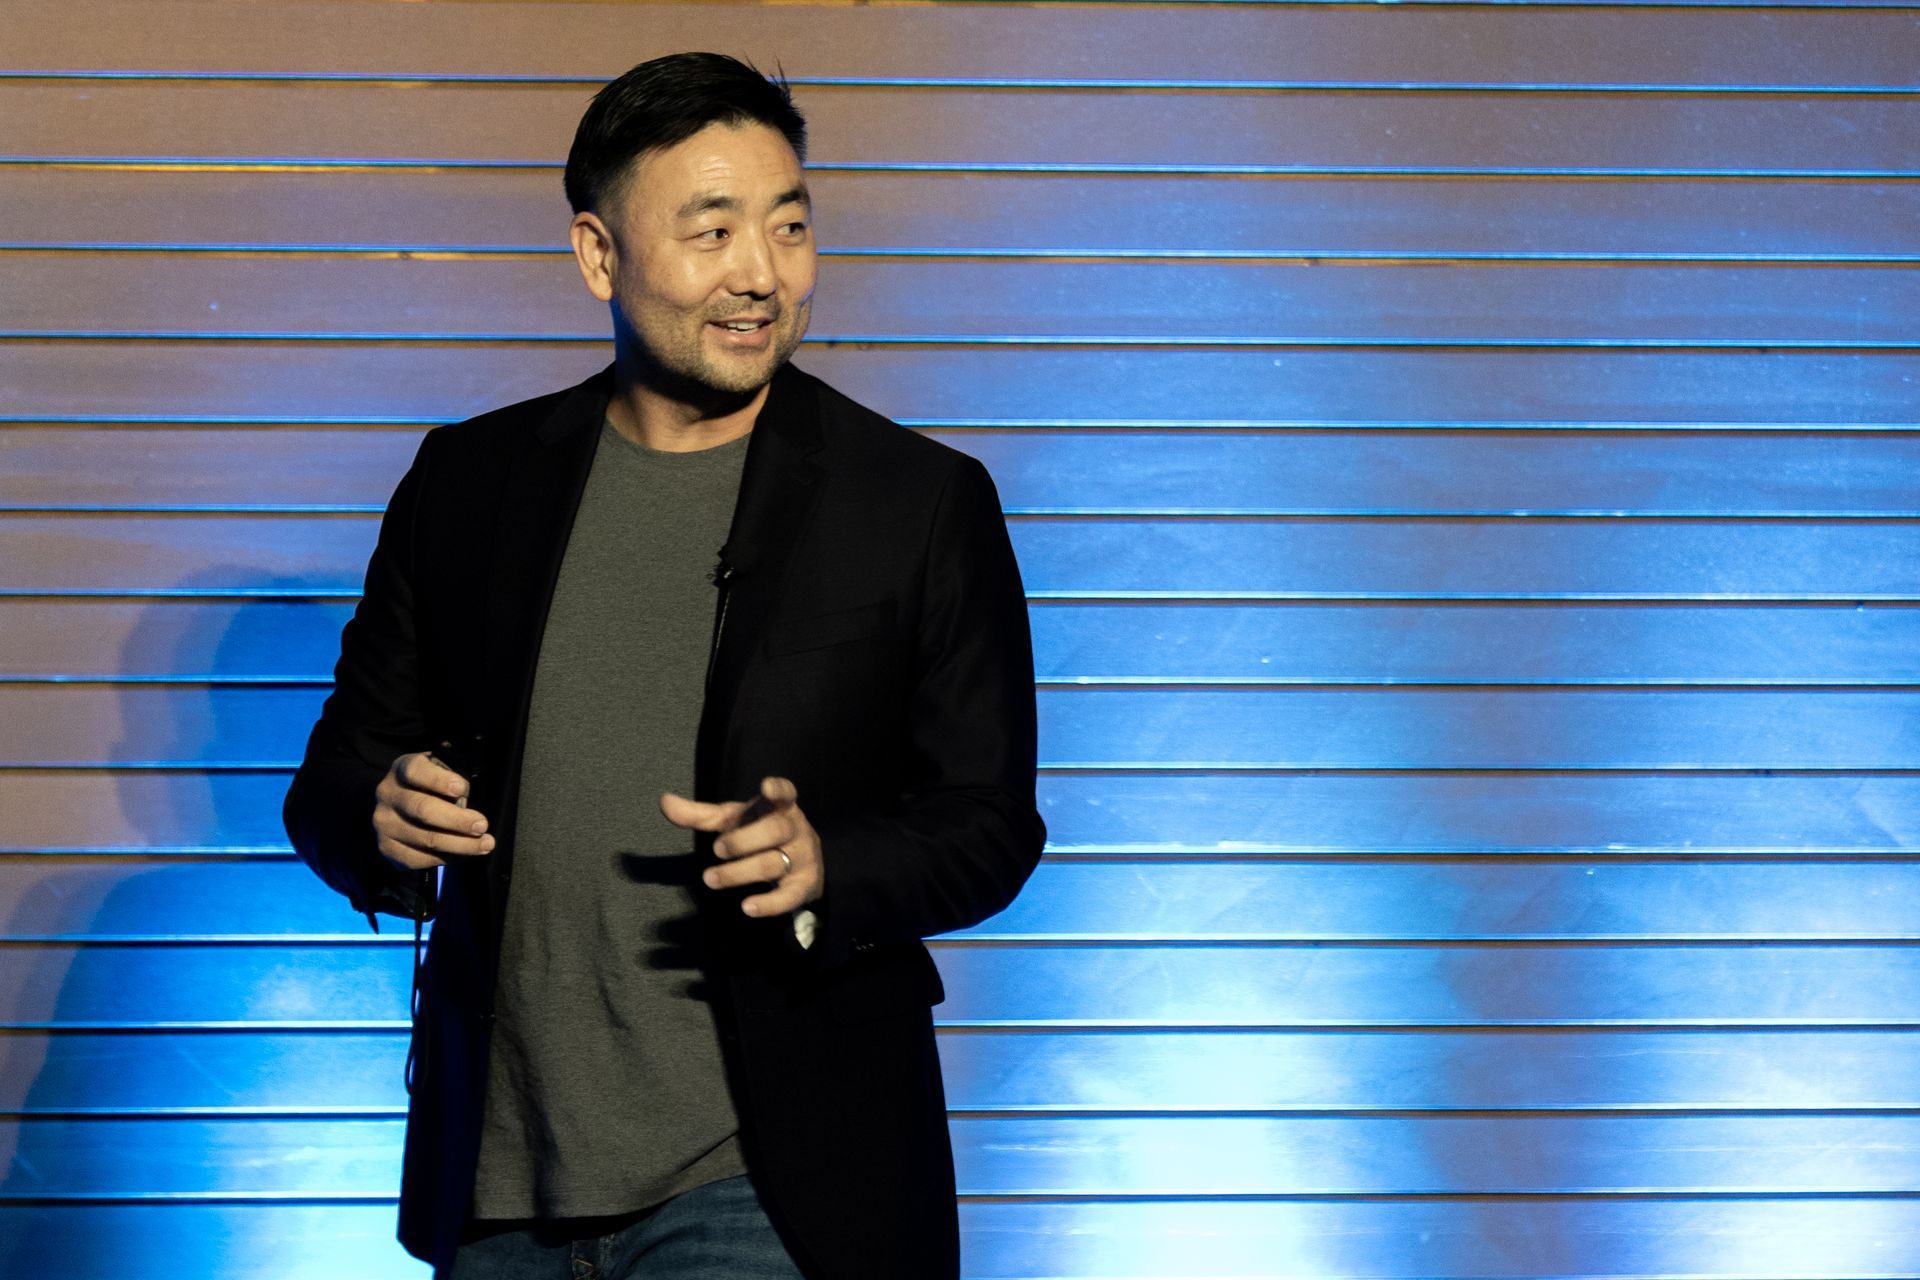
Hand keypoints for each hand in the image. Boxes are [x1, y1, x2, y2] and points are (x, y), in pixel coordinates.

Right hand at [372, 751, 493, 870]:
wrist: (401, 807)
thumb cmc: (431, 787)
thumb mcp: (440, 771)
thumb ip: (453, 777)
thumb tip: (472, 796)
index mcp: (401, 769)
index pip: (415, 771)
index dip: (439, 780)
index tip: (461, 789)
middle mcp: (387, 794)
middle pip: (422, 809)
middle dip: (457, 820)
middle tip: (481, 825)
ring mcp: (383, 822)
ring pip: (425, 838)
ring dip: (459, 844)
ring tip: (484, 844)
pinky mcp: (386, 847)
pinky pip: (417, 858)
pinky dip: (443, 858)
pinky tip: (461, 854)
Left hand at [660, 776, 823, 918]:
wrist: (801, 864)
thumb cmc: (759, 833)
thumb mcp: (733, 821)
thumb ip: (700, 814)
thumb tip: (664, 801)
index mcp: (778, 808)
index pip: (785, 793)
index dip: (778, 789)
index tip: (766, 787)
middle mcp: (795, 829)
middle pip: (775, 830)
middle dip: (744, 840)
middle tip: (717, 849)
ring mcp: (803, 858)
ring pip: (774, 864)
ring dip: (739, 873)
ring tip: (710, 879)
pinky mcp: (804, 886)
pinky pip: (789, 896)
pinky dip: (769, 904)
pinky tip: (747, 907)